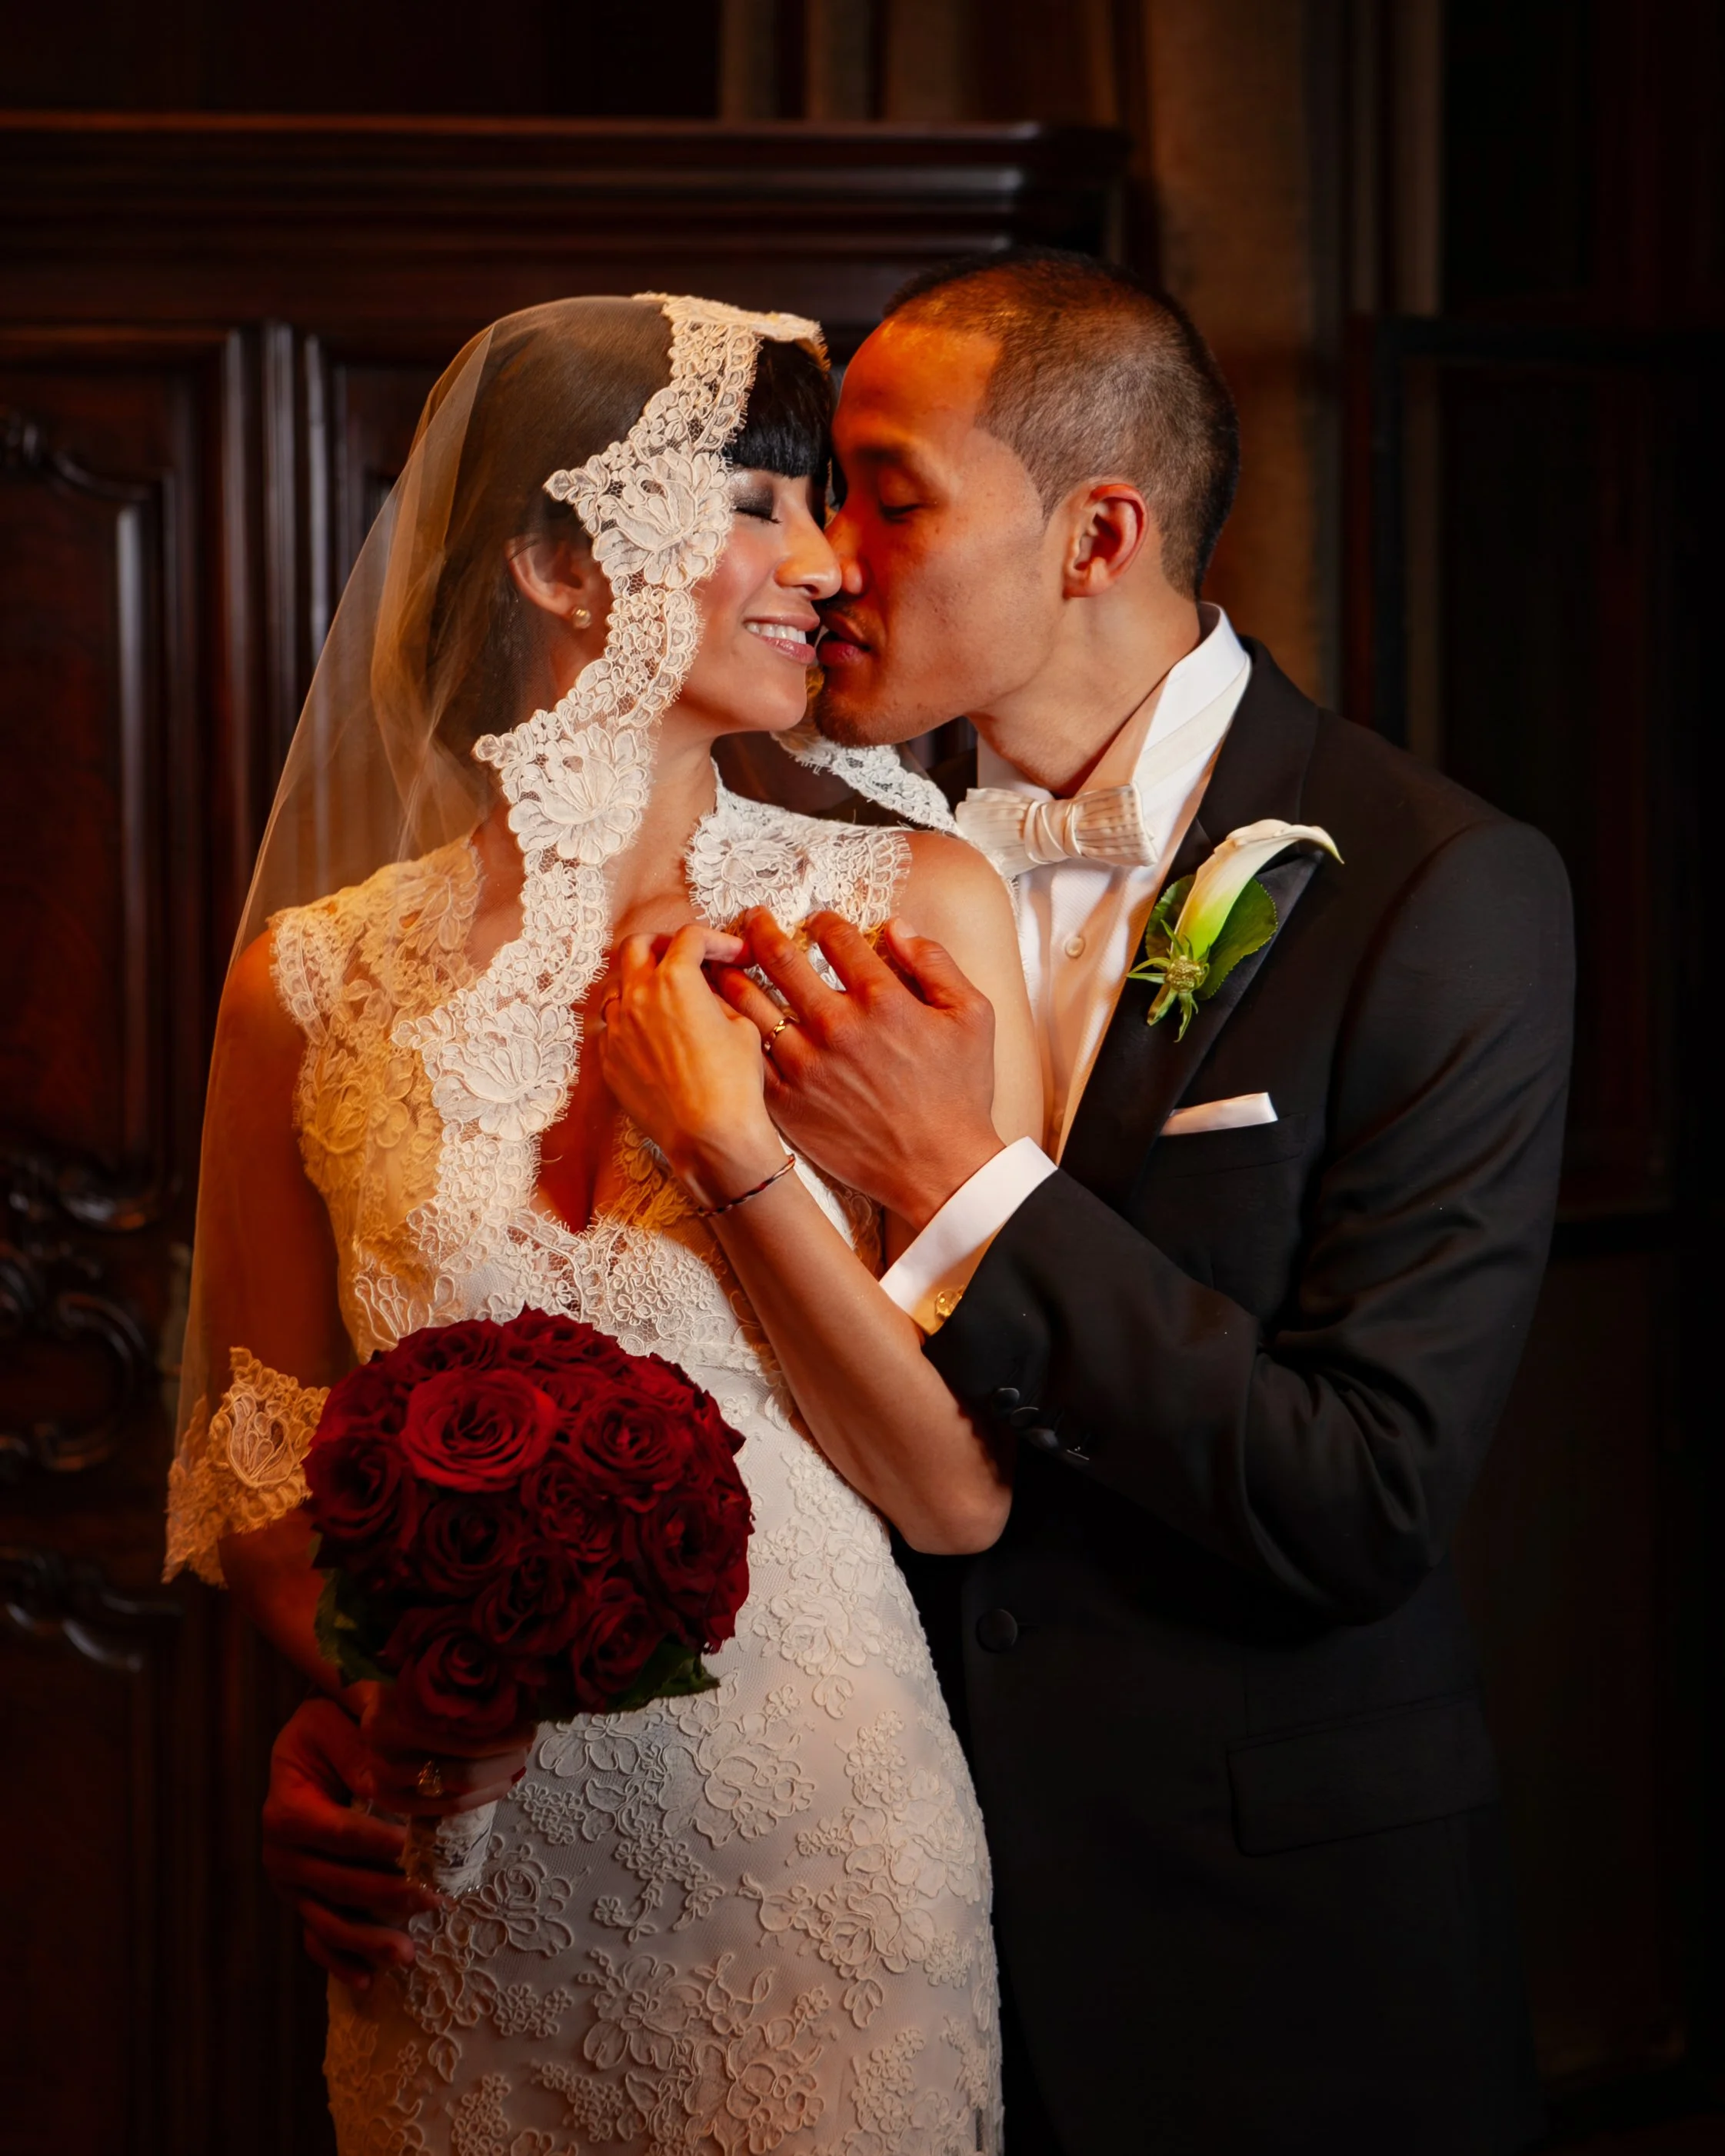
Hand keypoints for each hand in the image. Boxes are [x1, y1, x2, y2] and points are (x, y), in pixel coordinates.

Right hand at [260, 1696, 434, 1990]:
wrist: (315, 1742)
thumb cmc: (332, 1728)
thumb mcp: (340, 1726)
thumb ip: (363, 1756)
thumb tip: (393, 1788)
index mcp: (286, 1810)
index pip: (335, 1833)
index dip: (372, 1843)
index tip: (411, 1849)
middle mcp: (281, 1854)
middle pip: (335, 1884)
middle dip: (386, 1896)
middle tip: (433, 1900)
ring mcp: (291, 1884)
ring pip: (327, 1921)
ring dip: (368, 1941)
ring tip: (408, 1954)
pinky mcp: (303, 1900)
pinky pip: (317, 1938)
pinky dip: (340, 1962)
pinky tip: (368, 1981)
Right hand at [352, 1679, 534, 1817]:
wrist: (350, 1722)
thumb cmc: (392, 1689)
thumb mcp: (411, 1674)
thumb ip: (449, 1677)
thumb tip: (514, 1679)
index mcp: (389, 1717)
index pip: (459, 1734)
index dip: (501, 1732)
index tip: (529, 1720)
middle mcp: (385, 1756)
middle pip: (464, 1768)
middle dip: (504, 1757)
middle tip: (528, 1740)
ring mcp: (386, 1785)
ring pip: (458, 1792)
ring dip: (498, 1777)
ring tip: (519, 1760)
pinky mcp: (393, 1805)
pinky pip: (446, 1808)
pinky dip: (481, 1798)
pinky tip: (502, 1783)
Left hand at [597, 923, 786, 1207]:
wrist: (709, 1136)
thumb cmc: (734, 1082)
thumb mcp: (743, 1026)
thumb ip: (722, 996)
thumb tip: (711, 990)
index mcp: (675, 979)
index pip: (690, 938)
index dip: (717, 940)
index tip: (733, 955)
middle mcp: (638, 996)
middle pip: (637, 947)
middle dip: (663, 946)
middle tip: (685, 959)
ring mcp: (617, 1028)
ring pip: (617, 986)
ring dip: (641, 983)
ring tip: (665, 998)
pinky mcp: (609, 1060)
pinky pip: (612, 1026)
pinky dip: (631, 1021)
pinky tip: (654, 1036)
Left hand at [718, 909, 1001, 1228]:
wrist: (938, 1167)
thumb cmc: (961, 1092)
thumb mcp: (971, 1015)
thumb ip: (934, 963)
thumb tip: (897, 927)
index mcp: (881, 999)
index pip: (837, 939)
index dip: (823, 920)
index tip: (816, 919)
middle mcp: (836, 1026)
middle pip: (781, 961)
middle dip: (762, 930)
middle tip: (752, 919)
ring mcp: (806, 1065)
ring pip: (752, 1006)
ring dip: (734, 976)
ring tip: (723, 963)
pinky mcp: (789, 1102)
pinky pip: (748, 1058)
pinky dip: (732, 1033)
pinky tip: (725, 1022)